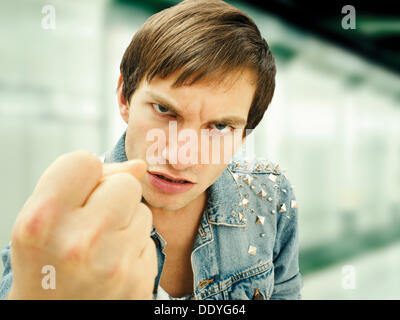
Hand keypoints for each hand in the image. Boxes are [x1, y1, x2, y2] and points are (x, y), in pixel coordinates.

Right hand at [7, 150, 156, 298]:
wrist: (49, 318)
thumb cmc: (45, 260)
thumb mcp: (42, 217)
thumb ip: (80, 181)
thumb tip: (140, 165)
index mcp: (44, 220)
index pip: (86, 161)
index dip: (83, 175)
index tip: (75, 195)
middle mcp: (80, 243)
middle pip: (126, 183)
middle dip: (112, 196)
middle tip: (90, 224)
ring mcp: (115, 266)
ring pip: (144, 212)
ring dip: (126, 223)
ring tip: (100, 248)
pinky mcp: (138, 283)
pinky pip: (150, 242)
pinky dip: (134, 249)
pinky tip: (113, 266)